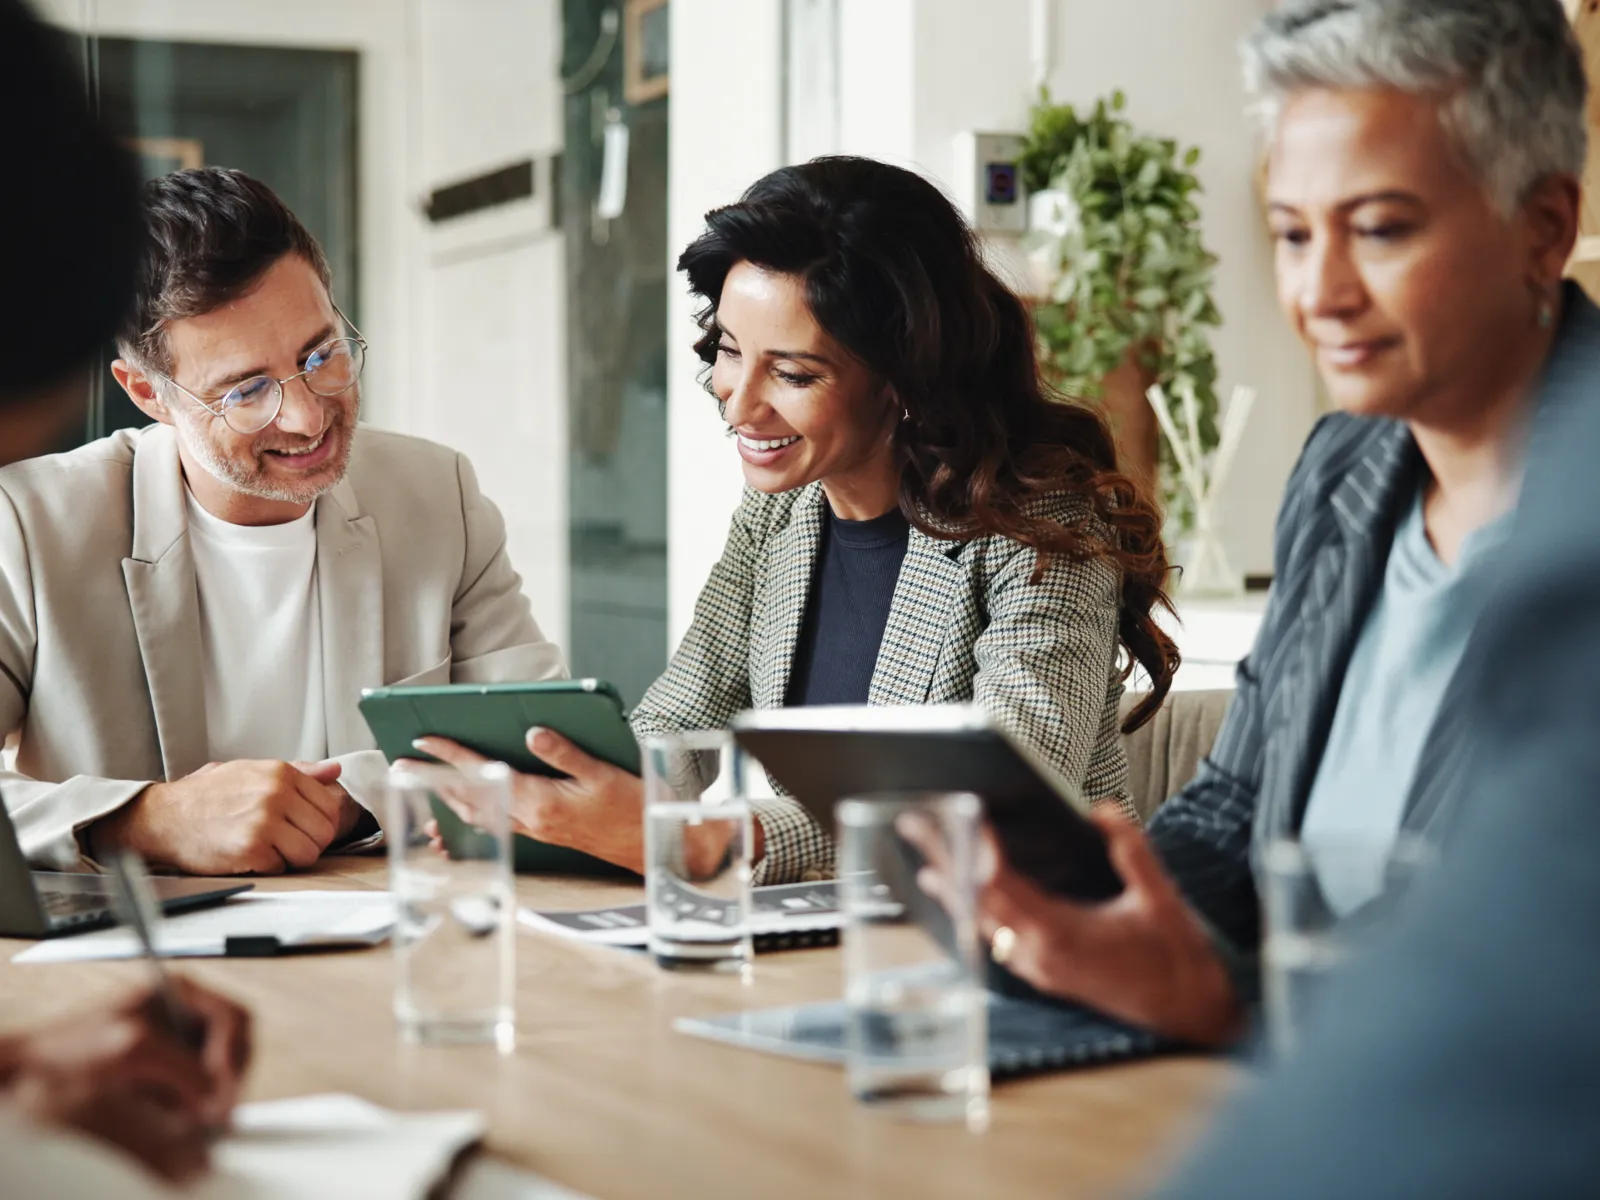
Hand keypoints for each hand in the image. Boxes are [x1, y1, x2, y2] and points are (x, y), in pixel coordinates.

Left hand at [0, 976, 252, 1182]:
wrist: (34, 1070)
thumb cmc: (70, 1046)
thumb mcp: (133, 1048)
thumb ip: (181, 1067)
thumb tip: (214, 1094)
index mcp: (181, 991)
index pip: (235, 1018)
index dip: (234, 1054)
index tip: (221, 1085)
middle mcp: (186, 1013)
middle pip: (238, 1044)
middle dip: (228, 1079)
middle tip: (214, 1110)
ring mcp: (181, 1043)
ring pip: (224, 1070)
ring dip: (213, 1094)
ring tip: (191, 1114)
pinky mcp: (173, 1071)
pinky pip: (204, 1088)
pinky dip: (197, 1104)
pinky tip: (177, 1113)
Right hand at [93, 759, 350, 874]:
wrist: (165, 817)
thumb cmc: (208, 795)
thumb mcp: (253, 771)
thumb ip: (299, 771)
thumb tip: (335, 770)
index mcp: (281, 773)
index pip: (330, 805)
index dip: (318, 821)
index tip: (301, 826)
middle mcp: (276, 794)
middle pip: (325, 832)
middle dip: (309, 842)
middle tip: (285, 842)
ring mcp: (264, 822)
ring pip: (309, 853)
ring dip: (292, 857)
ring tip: (269, 849)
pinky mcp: (251, 849)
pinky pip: (282, 867)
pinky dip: (269, 867)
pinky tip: (249, 856)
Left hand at [413, 729, 753, 874]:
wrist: (647, 844)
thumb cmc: (630, 806)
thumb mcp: (602, 771)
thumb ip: (565, 752)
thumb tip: (532, 732)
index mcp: (541, 800)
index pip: (485, 772)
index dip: (452, 755)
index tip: (423, 741)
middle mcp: (531, 818)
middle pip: (470, 797)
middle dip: (435, 779)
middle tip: (403, 763)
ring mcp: (534, 829)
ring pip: (479, 813)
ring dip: (449, 797)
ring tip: (425, 782)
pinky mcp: (542, 833)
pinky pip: (494, 824)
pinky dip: (471, 815)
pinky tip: (463, 812)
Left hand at [909, 812, 1242, 1045]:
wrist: (1191, 1012)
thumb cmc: (1177, 957)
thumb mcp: (1161, 897)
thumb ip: (1131, 850)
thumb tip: (1101, 810)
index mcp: (1061, 934)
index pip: (1002, 884)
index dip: (979, 848)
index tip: (965, 813)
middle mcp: (1040, 955)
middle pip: (978, 901)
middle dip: (946, 859)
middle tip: (916, 825)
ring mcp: (1040, 969)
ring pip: (983, 924)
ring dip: (956, 889)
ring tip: (929, 858)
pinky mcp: (1046, 976)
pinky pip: (1000, 941)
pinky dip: (979, 914)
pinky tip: (970, 901)